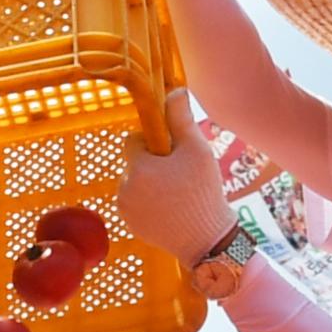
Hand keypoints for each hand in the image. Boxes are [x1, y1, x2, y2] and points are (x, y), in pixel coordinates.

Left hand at [118, 90, 233, 263]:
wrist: (207, 241)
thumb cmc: (204, 193)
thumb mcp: (197, 150)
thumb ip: (181, 118)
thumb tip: (175, 90)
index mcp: (138, 168)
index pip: (132, 140)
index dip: (154, 143)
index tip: (173, 154)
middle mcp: (124, 188)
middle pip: (134, 163)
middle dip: (153, 164)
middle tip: (180, 177)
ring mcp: (124, 210)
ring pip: (134, 182)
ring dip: (150, 183)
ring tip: (178, 196)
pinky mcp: (130, 225)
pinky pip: (135, 203)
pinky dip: (149, 203)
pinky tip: (171, 210)